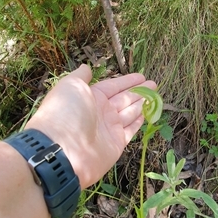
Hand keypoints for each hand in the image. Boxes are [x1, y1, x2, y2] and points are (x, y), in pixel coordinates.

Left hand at [26, 65, 155, 188]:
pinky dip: (138, 122)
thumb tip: (86, 67)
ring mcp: (109, 129)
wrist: (62, 150)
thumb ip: (81, 76)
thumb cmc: (66, 113)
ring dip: (142, 104)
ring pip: (130, 113)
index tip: (142, 76)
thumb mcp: (71, 86)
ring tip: (155, 96)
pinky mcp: (116, 144)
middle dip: (139, 91)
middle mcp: (101, 112)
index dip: (128, 81)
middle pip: (124, 99)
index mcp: (91, 97)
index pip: (114, 86)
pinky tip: (146, 115)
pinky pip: (130, 130)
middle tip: (154, 85)